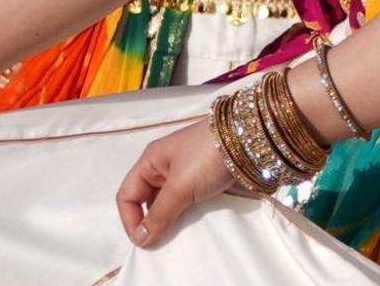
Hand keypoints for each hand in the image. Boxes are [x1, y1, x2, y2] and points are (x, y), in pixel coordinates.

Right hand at [115, 121, 240, 245]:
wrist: (252, 138)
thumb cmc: (209, 157)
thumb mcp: (181, 186)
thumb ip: (160, 214)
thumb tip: (140, 239)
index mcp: (151, 160)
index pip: (127, 194)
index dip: (130, 219)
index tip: (143, 242)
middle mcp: (164, 165)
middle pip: (145, 199)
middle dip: (150, 221)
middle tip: (159, 242)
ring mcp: (184, 171)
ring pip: (166, 201)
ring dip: (168, 219)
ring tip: (175, 236)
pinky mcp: (202, 178)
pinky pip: (184, 201)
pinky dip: (184, 214)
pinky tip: (190, 225)